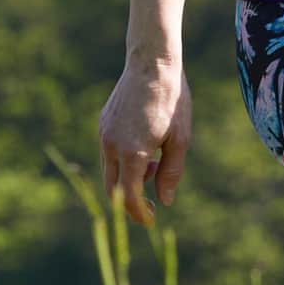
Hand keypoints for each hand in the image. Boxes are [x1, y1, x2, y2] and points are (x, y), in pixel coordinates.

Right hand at [98, 53, 191, 221]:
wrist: (152, 64)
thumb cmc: (172, 100)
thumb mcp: (180, 139)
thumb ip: (171, 173)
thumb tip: (164, 201)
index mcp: (133, 152)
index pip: (129, 197)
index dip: (139, 214)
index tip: (151, 220)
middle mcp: (112, 145)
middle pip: (114, 189)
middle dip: (131, 201)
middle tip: (150, 205)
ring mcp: (104, 134)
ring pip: (110, 171)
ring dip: (129, 179)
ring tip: (154, 164)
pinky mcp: (103, 125)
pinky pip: (109, 153)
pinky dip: (124, 162)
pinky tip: (145, 148)